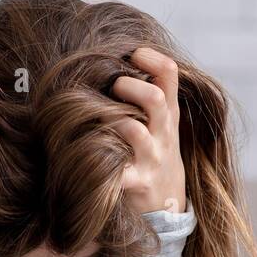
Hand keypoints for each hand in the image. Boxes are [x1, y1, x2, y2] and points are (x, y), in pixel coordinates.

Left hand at [111, 47, 187, 214]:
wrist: (168, 202)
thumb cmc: (156, 152)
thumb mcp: (163, 122)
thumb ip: (151, 92)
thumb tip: (121, 58)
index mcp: (168, 113)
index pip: (169, 73)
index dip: (150, 57)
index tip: (132, 54)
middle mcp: (163, 133)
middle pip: (154, 98)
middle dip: (127, 87)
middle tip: (111, 89)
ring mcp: (151, 159)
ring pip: (134, 131)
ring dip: (110, 121)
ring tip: (96, 121)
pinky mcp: (138, 183)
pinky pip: (118, 172)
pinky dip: (101, 163)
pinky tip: (86, 155)